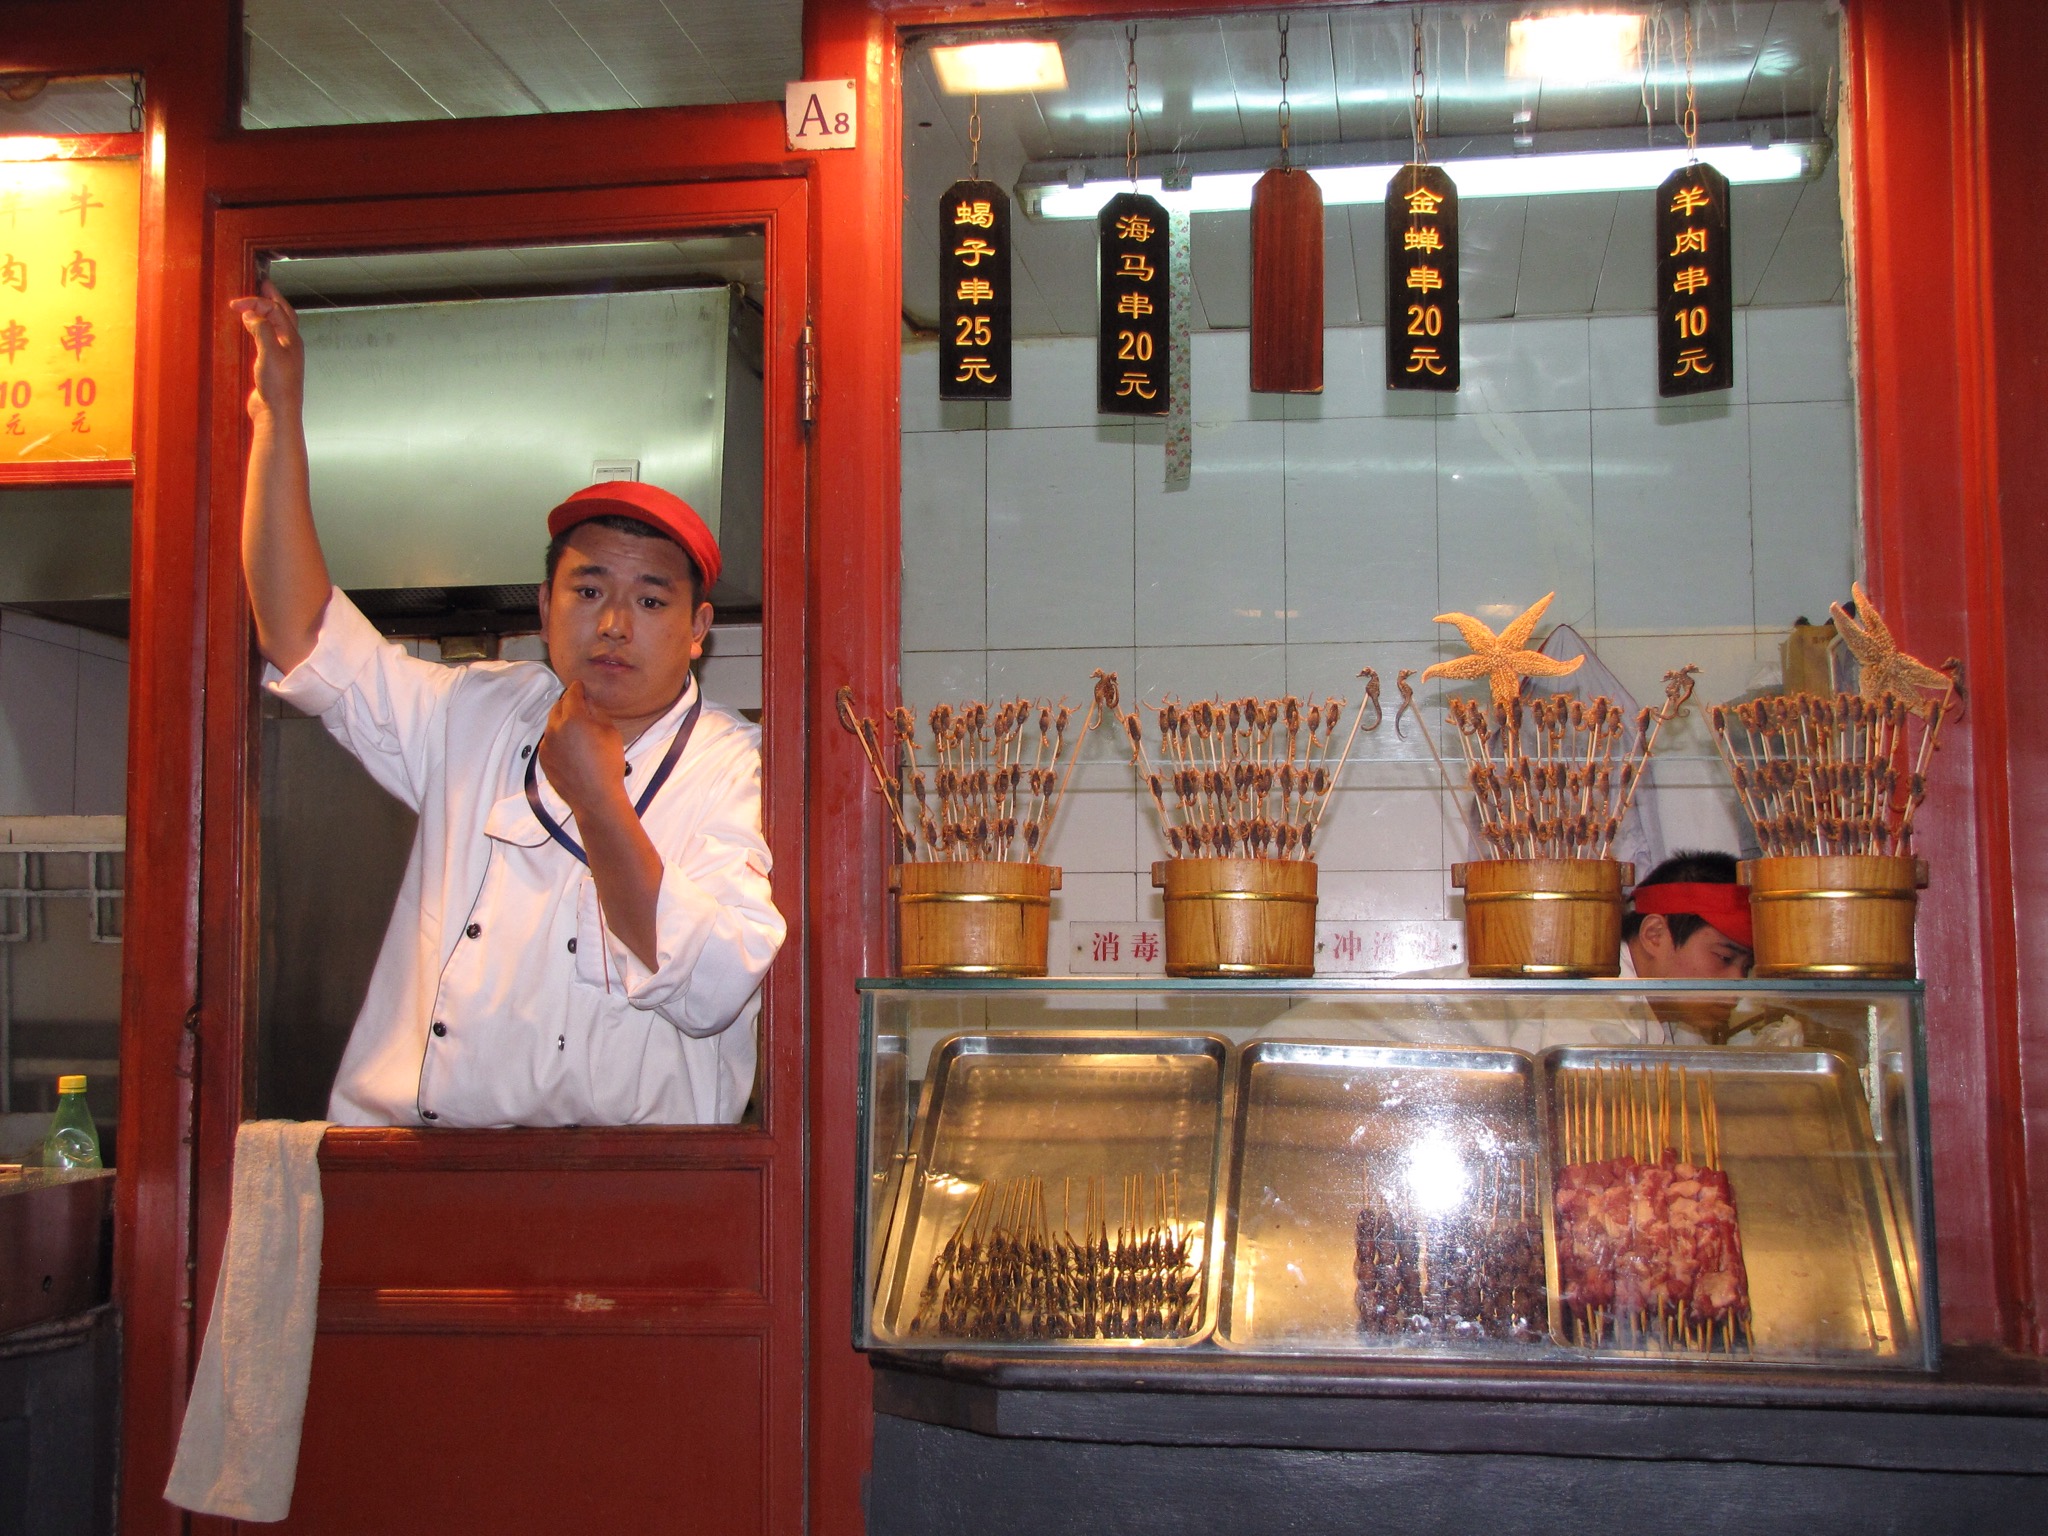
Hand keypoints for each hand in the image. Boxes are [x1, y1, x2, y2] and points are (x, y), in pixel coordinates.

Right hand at [228, 278, 304, 424]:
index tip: (236, 304)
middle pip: (282, 315)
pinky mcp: (270, 365)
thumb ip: (261, 329)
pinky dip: (257, 330)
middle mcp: (288, 345)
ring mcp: (280, 355)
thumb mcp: (269, 352)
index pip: (276, 310)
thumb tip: (251, 313)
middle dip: (272, 298)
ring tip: (254, 304)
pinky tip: (248, 332)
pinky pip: (265, 340)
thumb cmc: (278, 385)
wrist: (276, 413)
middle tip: (262, 284)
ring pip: (274, 327)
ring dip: (265, 313)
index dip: (257, 302)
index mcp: (292, 339)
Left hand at [538, 681, 629, 821]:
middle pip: (558, 706)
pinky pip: (549, 741)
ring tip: (575, 728)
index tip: (580, 686)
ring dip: (561, 721)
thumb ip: (596, 712)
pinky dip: (557, 738)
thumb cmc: (607, 765)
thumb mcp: (610, 732)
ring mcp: (546, 745)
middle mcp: (554, 729)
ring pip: (552, 724)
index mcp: (573, 719)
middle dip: (568, 703)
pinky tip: (570, 747)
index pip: (572, 694)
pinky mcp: (543, 759)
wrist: (595, 797)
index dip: (577, 688)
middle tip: (578, 705)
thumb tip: (588, 702)